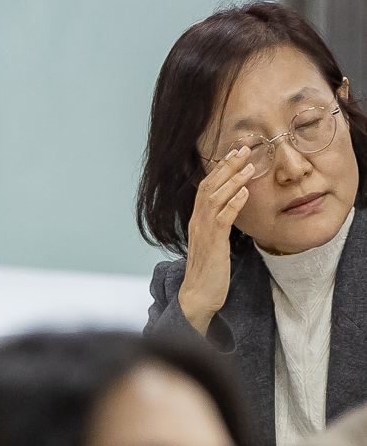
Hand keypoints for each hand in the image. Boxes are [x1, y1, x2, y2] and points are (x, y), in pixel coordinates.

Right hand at [178, 146, 263, 335]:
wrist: (197, 296)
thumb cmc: (208, 273)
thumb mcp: (214, 244)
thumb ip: (219, 226)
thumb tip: (232, 210)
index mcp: (197, 222)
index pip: (206, 189)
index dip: (219, 170)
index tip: (234, 154)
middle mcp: (197, 223)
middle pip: (209, 187)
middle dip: (226, 167)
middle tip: (243, 149)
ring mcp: (203, 233)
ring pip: (215, 199)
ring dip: (232, 180)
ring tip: (248, 165)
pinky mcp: (213, 244)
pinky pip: (222, 219)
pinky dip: (233, 204)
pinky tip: (245, 192)